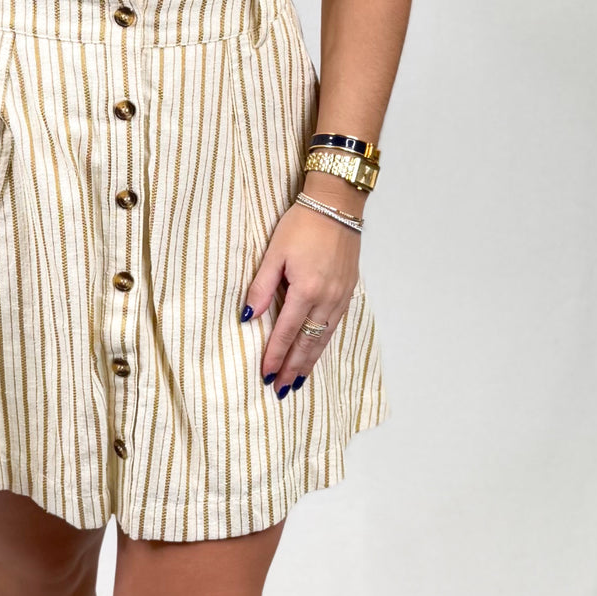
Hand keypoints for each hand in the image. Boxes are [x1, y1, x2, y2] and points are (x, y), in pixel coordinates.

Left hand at [243, 199, 361, 394]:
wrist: (337, 205)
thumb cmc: (302, 224)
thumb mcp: (274, 252)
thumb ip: (261, 286)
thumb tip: (247, 316)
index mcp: (305, 289)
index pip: (287, 332)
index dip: (275, 355)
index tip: (265, 375)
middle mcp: (326, 299)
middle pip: (307, 343)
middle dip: (292, 368)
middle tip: (280, 390)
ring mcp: (341, 297)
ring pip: (323, 338)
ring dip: (309, 362)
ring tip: (297, 381)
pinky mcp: (349, 291)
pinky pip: (334, 326)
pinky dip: (323, 344)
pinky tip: (316, 352)